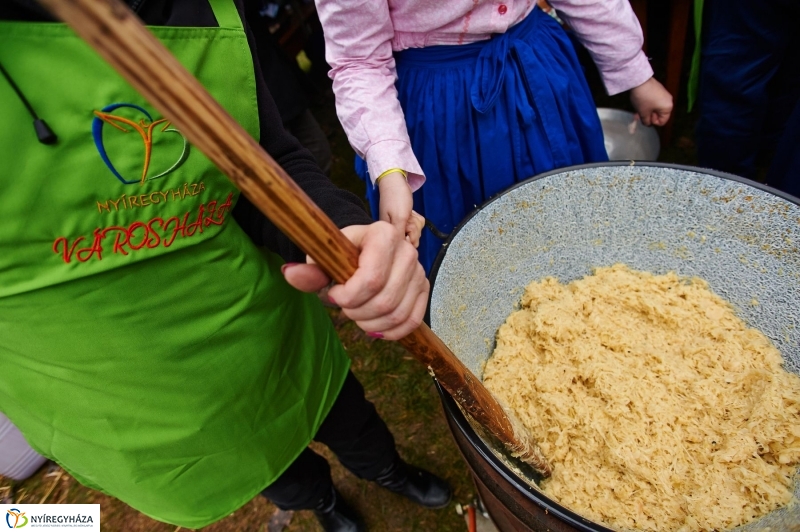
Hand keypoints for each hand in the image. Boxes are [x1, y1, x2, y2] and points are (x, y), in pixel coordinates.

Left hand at [281, 222, 428, 339]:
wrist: (364, 249)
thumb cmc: (343, 253)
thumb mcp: (324, 258)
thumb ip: (309, 270)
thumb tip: (289, 273)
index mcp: (384, 235)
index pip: (371, 280)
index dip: (348, 297)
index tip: (334, 293)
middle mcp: (408, 251)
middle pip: (384, 301)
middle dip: (357, 312)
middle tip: (344, 307)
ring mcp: (419, 271)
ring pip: (396, 314)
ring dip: (371, 324)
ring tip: (357, 315)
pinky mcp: (423, 289)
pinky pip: (411, 321)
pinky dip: (391, 332)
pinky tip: (374, 327)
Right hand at [378, 172, 421, 245]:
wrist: (395, 180)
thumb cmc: (396, 197)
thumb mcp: (399, 218)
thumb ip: (401, 236)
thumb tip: (404, 249)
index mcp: (388, 233)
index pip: (404, 245)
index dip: (410, 236)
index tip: (406, 225)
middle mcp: (393, 232)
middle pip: (411, 240)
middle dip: (414, 227)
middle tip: (408, 216)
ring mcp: (400, 226)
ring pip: (415, 232)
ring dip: (415, 222)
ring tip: (409, 213)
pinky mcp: (405, 221)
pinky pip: (415, 225)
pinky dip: (416, 218)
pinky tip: (411, 212)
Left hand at [630, 77, 672, 126]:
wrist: (639, 81)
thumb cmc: (643, 98)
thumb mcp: (643, 113)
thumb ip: (646, 121)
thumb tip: (648, 123)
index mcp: (668, 108)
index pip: (662, 122)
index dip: (653, 122)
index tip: (645, 118)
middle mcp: (669, 101)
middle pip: (659, 114)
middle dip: (648, 116)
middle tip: (639, 116)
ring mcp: (664, 94)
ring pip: (655, 108)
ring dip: (646, 111)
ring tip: (637, 111)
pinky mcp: (659, 90)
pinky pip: (654, 101)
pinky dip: (647, 104)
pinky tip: (639, 104)